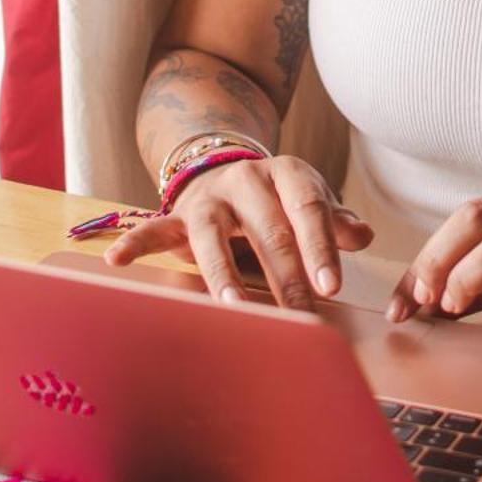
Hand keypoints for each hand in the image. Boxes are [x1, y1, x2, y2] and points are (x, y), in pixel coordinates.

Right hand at [105, 154, 372, 311]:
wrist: (225, 167)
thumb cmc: (278, 198)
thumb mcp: (308, 199)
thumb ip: (335, 221)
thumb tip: (364, 235)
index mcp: (286, 174)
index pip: (307, 210)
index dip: (320, 247)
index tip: (331, 286)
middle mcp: (246, 181)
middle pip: (268, 229)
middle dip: (285, 274)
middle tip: (300, 315)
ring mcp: (208, 199)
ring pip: (214, 237)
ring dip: (223, 274)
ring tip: (233, 306)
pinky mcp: (177, 216)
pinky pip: (153, 228)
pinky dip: (135, 243)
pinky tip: (118, 259)